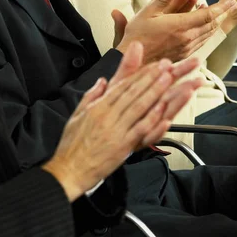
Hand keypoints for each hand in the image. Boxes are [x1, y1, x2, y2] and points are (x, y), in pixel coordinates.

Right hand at [42, 42, 202, 201]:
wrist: (69, 171)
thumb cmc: (72, 146)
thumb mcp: (76, 115)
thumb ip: (91, 96)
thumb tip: (102, 81)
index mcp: (97, 107)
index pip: (122, 86)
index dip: (140, 74)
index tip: (153, 65)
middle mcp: (107, 116)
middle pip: (133, 92)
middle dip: (151, 77)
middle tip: (165, 66)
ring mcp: (116, 130)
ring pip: (139, 106)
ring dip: (155, 91)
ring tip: (168, 79)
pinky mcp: (122, 145)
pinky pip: (140, 129)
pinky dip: (152, 119)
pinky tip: (163, 110)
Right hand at [112, 0, 236, 62]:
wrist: (133, 62)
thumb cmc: (137, 36)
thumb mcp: (146, 14)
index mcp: (180, 26)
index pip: (208, 15)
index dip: (222, 7)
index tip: (233, 1)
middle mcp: (187, 38)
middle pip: (212, 25)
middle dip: (223, 14)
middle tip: (231, 5)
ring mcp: (187, 48)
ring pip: (208, 34)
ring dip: (215, 23)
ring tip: (220, 14)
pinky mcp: (184, 55)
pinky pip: (201, 42)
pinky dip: (206, 32)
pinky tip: (205, 27)